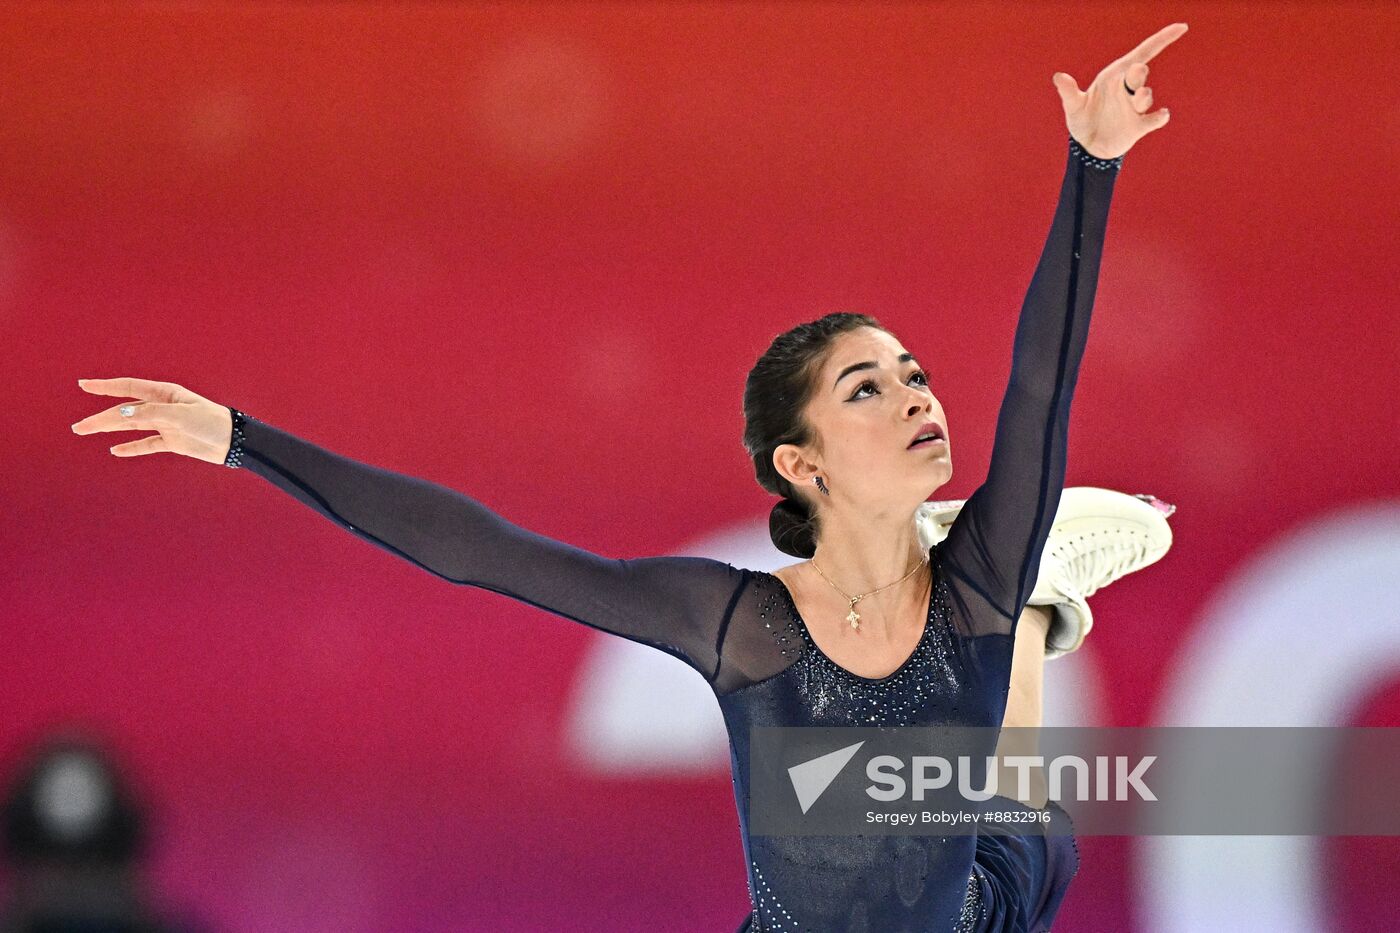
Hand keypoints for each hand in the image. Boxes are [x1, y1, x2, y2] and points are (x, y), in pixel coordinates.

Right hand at [72, 377, 233, 464]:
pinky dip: (132, 447)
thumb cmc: (211, 422)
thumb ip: (151, 414)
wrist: (234, 442)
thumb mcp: (180, 416)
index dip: (105, 387)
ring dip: (109, 430)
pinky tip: (115, 450)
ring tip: (86, 432)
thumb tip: (123, 413)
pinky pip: (147, 443)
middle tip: (78, 427)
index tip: (84, 385)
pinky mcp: (173, 441)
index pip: (129, 387)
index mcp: (165, 394)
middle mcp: (163, 407)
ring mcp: (166, 424)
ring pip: (131, 426)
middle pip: (125, 411)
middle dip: (101, 418)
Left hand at [1052, 22, 1187, 159]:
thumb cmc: (1083, 120)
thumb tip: (1058, 77)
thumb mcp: (1074, 106)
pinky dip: (1160, 116)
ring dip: (1143, 96)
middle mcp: (1128, 89)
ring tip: (1140, 95)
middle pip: (1140, 74)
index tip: (1181, 27)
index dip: (1162, 39)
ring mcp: (1135, 107)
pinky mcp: (1140, 126)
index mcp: (1115, 77)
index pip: (1142, 53)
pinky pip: (1155, 119)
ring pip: (1145, 96)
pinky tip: (1162, 114)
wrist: (1088, 147)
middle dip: (1139, 72)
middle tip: (1137, 70)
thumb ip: (1068, 92)